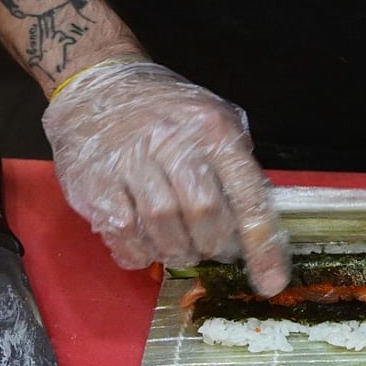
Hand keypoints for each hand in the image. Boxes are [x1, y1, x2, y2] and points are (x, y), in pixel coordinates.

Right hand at [43, 59, 289, 295]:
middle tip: (214, 249)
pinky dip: (141, 253)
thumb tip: (259, 224)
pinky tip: (147, 245)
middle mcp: (173, 141)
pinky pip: (124, 235)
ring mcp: (129, 161)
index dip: (262, 245)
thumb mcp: (214, 121)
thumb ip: (236, 168)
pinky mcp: (94, 181)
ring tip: (181, 247)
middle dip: (215, 246)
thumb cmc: (166, 111)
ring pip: (164, 229)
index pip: (247, 195)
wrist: (98, 83)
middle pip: (205, 216)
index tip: (271, 283)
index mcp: (213, 129)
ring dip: (178, 252)